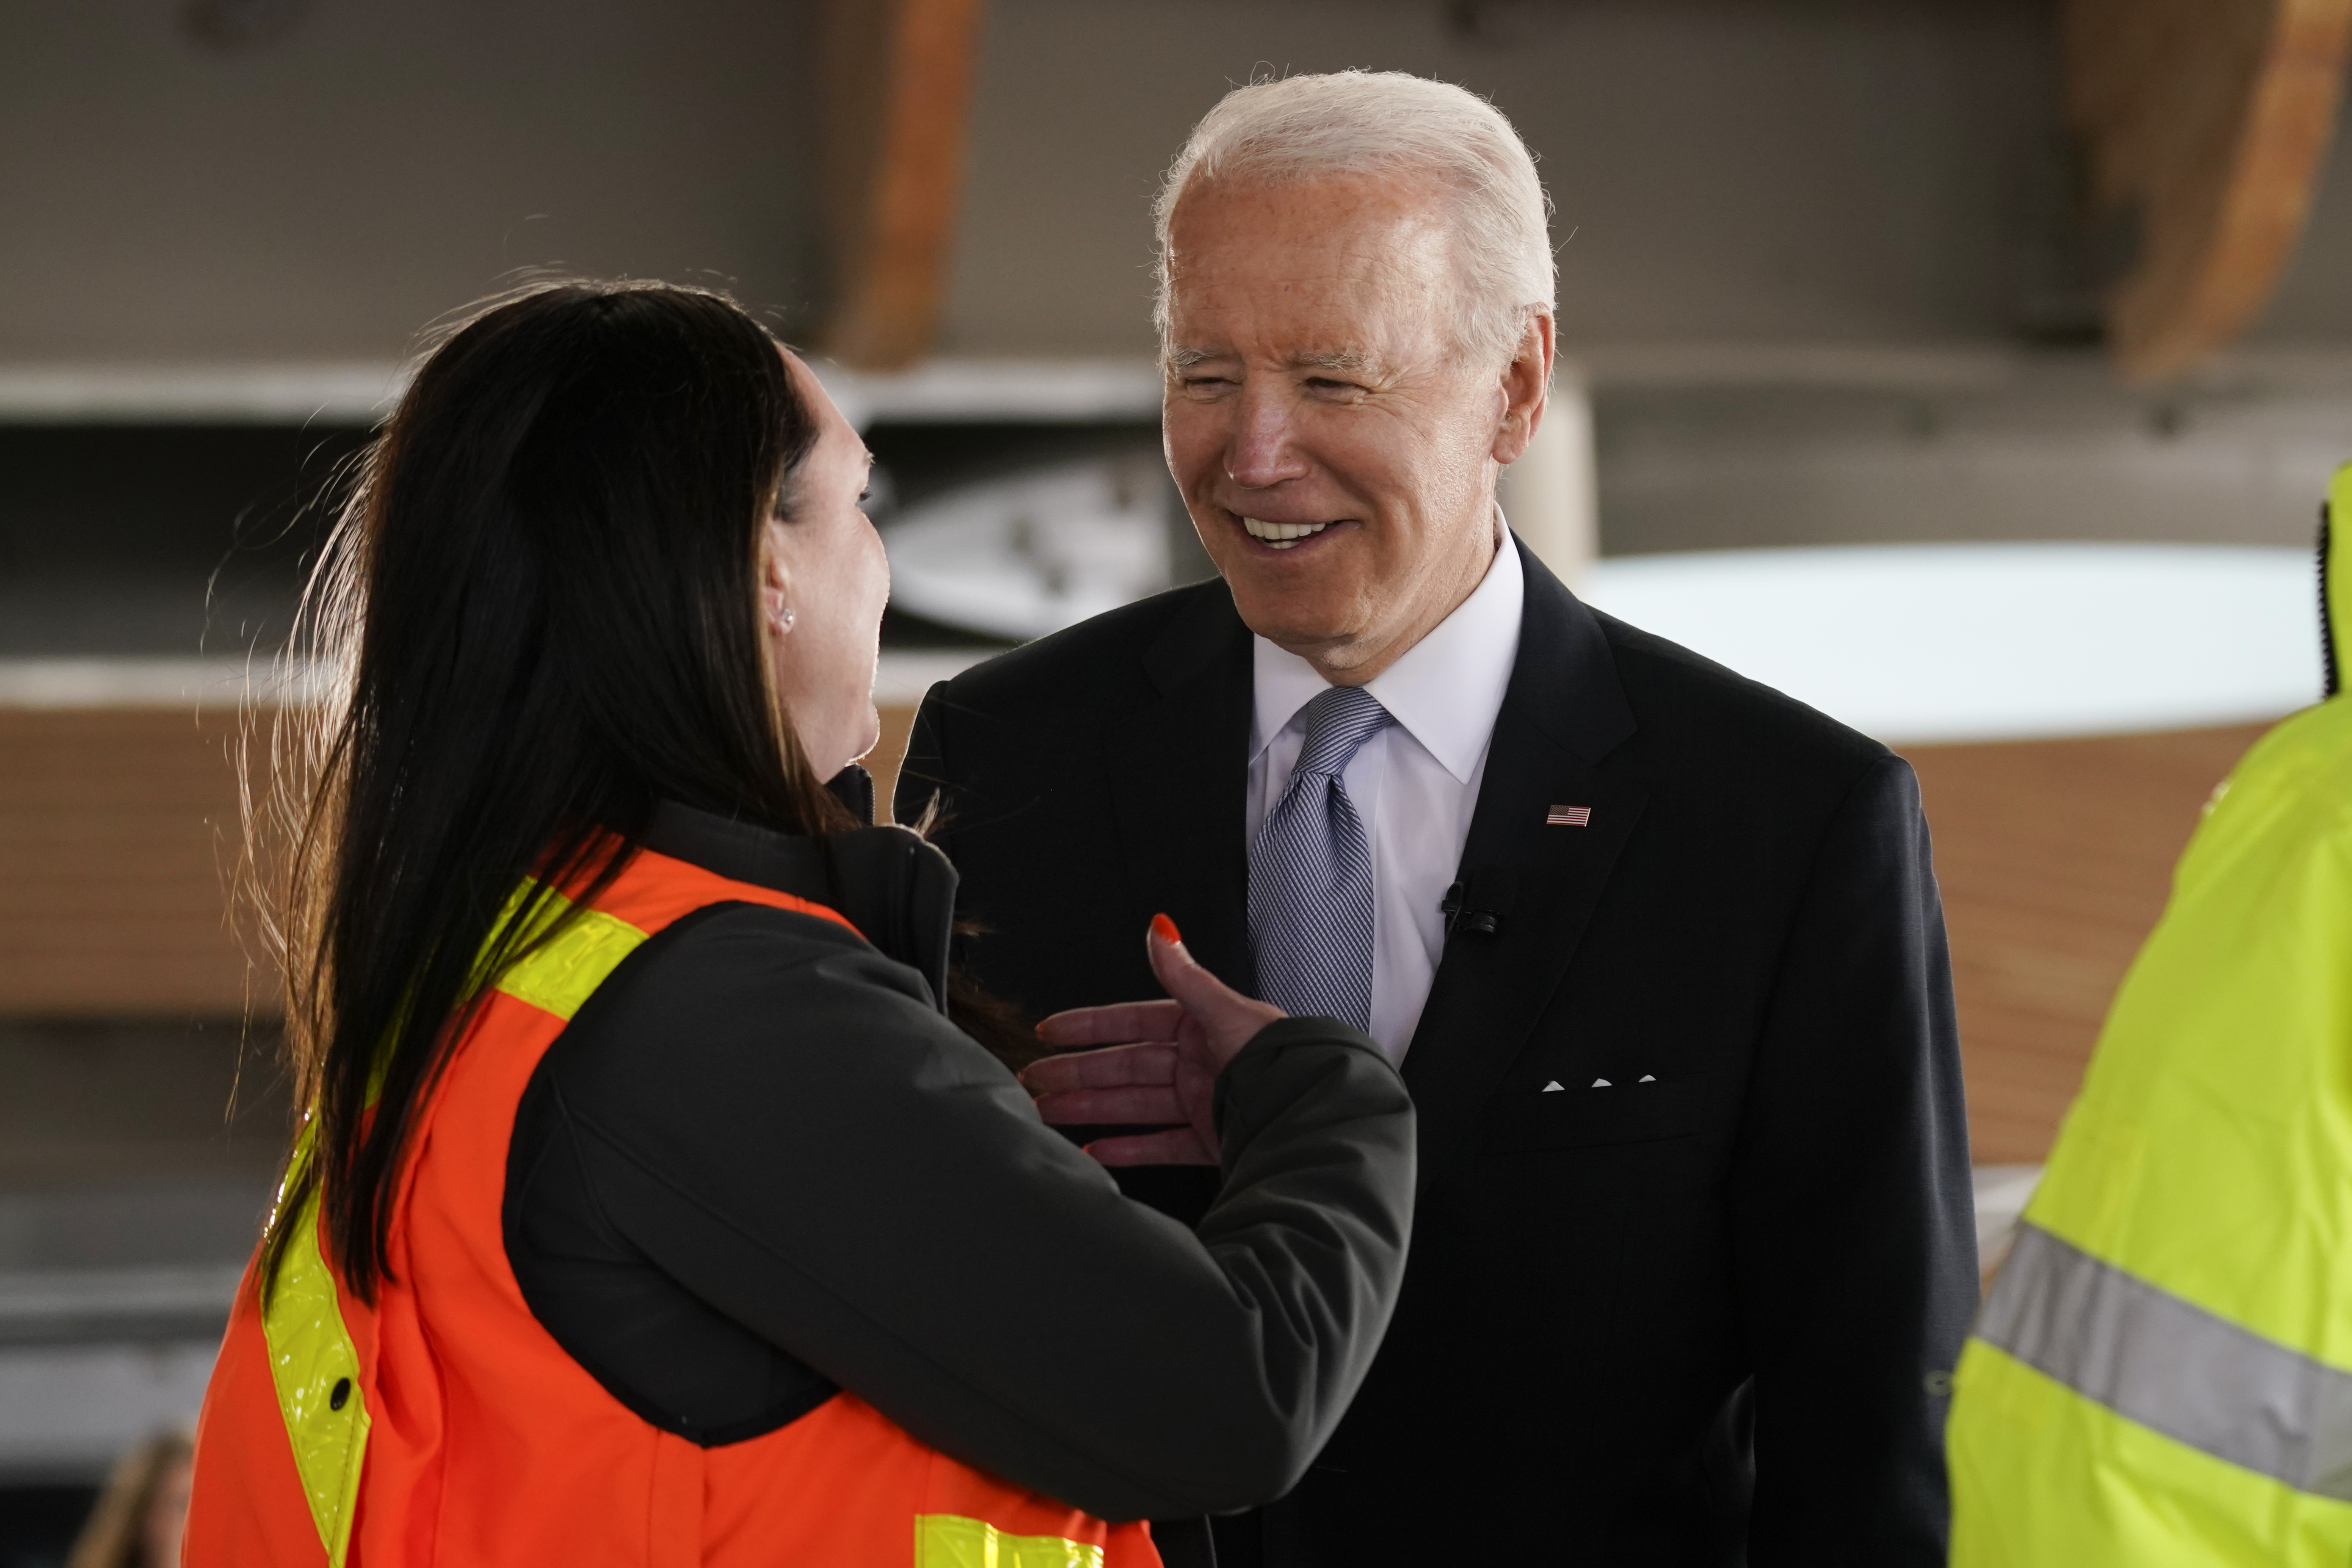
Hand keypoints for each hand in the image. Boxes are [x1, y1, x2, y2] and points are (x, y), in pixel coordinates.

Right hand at [1021, 915, 1285, 1165]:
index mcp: (1200, 1026)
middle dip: (1077, 1074)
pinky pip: (1160, 1144)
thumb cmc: (1278, 1057)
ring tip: (1049, 1115)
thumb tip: (1160, 929)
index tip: (1048, 1032)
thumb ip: (1184, 976)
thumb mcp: (1226, 1010)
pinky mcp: (1210, 1140)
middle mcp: (1198, 1062)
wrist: (1311, 1112)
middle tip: (1034, 1082)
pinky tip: (1095, 1152)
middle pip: (1124, 1068)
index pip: (1130, 1024)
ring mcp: (1201, 1103)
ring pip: (1133, 1106)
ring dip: (1090, 1110)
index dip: (1088, 1027)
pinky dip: (1127, 1149)